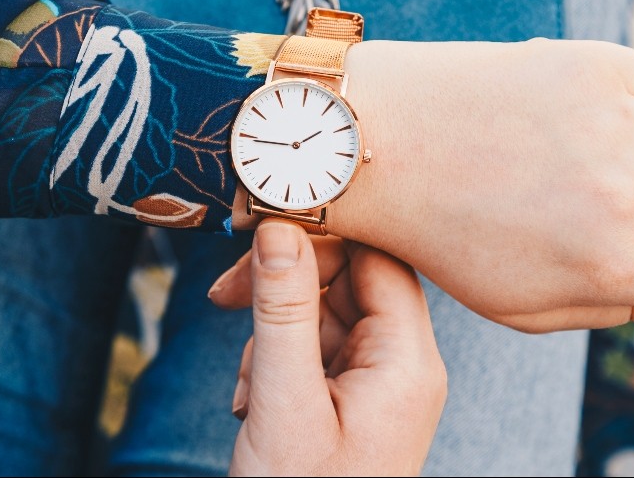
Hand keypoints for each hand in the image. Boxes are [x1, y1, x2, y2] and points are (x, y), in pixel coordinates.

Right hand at [220, 220, 445, 476]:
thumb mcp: (284, 401)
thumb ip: (283, 310)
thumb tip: (279, 226)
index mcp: (408, 362)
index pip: (380, 259)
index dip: (323, 237)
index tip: (262, 232)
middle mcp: (404, 366)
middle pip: (349, 281)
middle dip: (285, 289)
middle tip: (226, 300)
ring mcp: (380, 385)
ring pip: (324, 314)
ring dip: (273, 335)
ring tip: (250, 393)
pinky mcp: (354, 401)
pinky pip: (316, 350)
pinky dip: (277, 364)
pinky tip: (254, 406)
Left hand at [234, 38, 633, 331]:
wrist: (376, 143)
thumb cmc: (442, 231)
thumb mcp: (518, 303)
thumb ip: (609, 305)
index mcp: (610, 269)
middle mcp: (624, 199)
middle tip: (630, 198)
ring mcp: (613, 126)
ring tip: (599, 151)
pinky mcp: (592, 66)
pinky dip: (626, 99)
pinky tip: (567, 111)